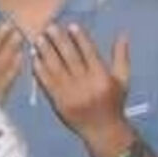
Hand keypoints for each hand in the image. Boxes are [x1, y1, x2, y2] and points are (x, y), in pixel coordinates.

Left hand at [32, 26, 131, 148]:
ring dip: (46, 52)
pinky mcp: (58, 102)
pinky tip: (34, 59)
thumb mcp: (123, 80)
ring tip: (39, 38)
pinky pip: (47, 83)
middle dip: (59, 41)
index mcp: (102, 78)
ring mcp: (70, 94)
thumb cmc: (114, 102)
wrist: (103, 130)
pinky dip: (40, 70)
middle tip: (50, 27)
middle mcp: (85, 85)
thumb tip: (123, 34)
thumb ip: (121, 57)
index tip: (71, 25)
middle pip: (70, 58)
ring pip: (56, 69)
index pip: (89, 53)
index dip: (80, 39)